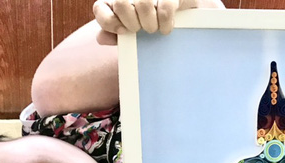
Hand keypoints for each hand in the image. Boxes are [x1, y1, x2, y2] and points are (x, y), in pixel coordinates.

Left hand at [93, 0, 222, 38]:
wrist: (183, 15)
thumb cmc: (152, 23)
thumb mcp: (133, 30)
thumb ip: (114, 34)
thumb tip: (100, 37)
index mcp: (115, 2)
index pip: (101, 8)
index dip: (110, 22)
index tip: (124, 32)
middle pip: (120, 3)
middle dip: (132, 23)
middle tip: (142, 30)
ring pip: (143, 3)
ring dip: (149, 23)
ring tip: (154, 29)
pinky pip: (165, 6)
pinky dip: (165, 22)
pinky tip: (166, 27)